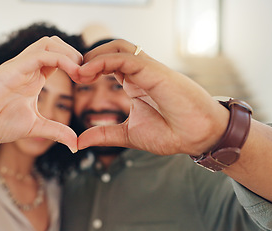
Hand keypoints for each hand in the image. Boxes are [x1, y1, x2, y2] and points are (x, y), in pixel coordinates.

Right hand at [0, 36, 81, 151]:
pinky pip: (40, 54)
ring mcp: (19, 66)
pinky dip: (60, 59)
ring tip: (81, 74)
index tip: (89, 82)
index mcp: (33, 77)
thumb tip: (75, 144)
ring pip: (49, 43)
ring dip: (70, 54)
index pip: (59, 58)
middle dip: (76, 55)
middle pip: (56, 44)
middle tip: (87, 76)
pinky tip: (72, 73)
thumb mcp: (34, 127)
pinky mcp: (11, 68)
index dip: (77, 65)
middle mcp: (27, 68)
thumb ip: (56, 131)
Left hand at [75, 39, 228, 154]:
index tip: (74, 80)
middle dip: (88, 58)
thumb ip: (104, 134)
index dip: (89, 68)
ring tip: (78, 72)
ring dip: (95, 56)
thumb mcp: (128, 134)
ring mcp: (148, 70)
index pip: (109, 64)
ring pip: (118, 47)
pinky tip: (89, 72)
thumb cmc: (172, 133)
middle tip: (72, 73)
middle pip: (111, 50)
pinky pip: (126, 57)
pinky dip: (105, 61)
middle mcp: (140, 73)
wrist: (199, 137)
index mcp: (135, 83)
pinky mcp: (154, 71)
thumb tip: (79, 142)